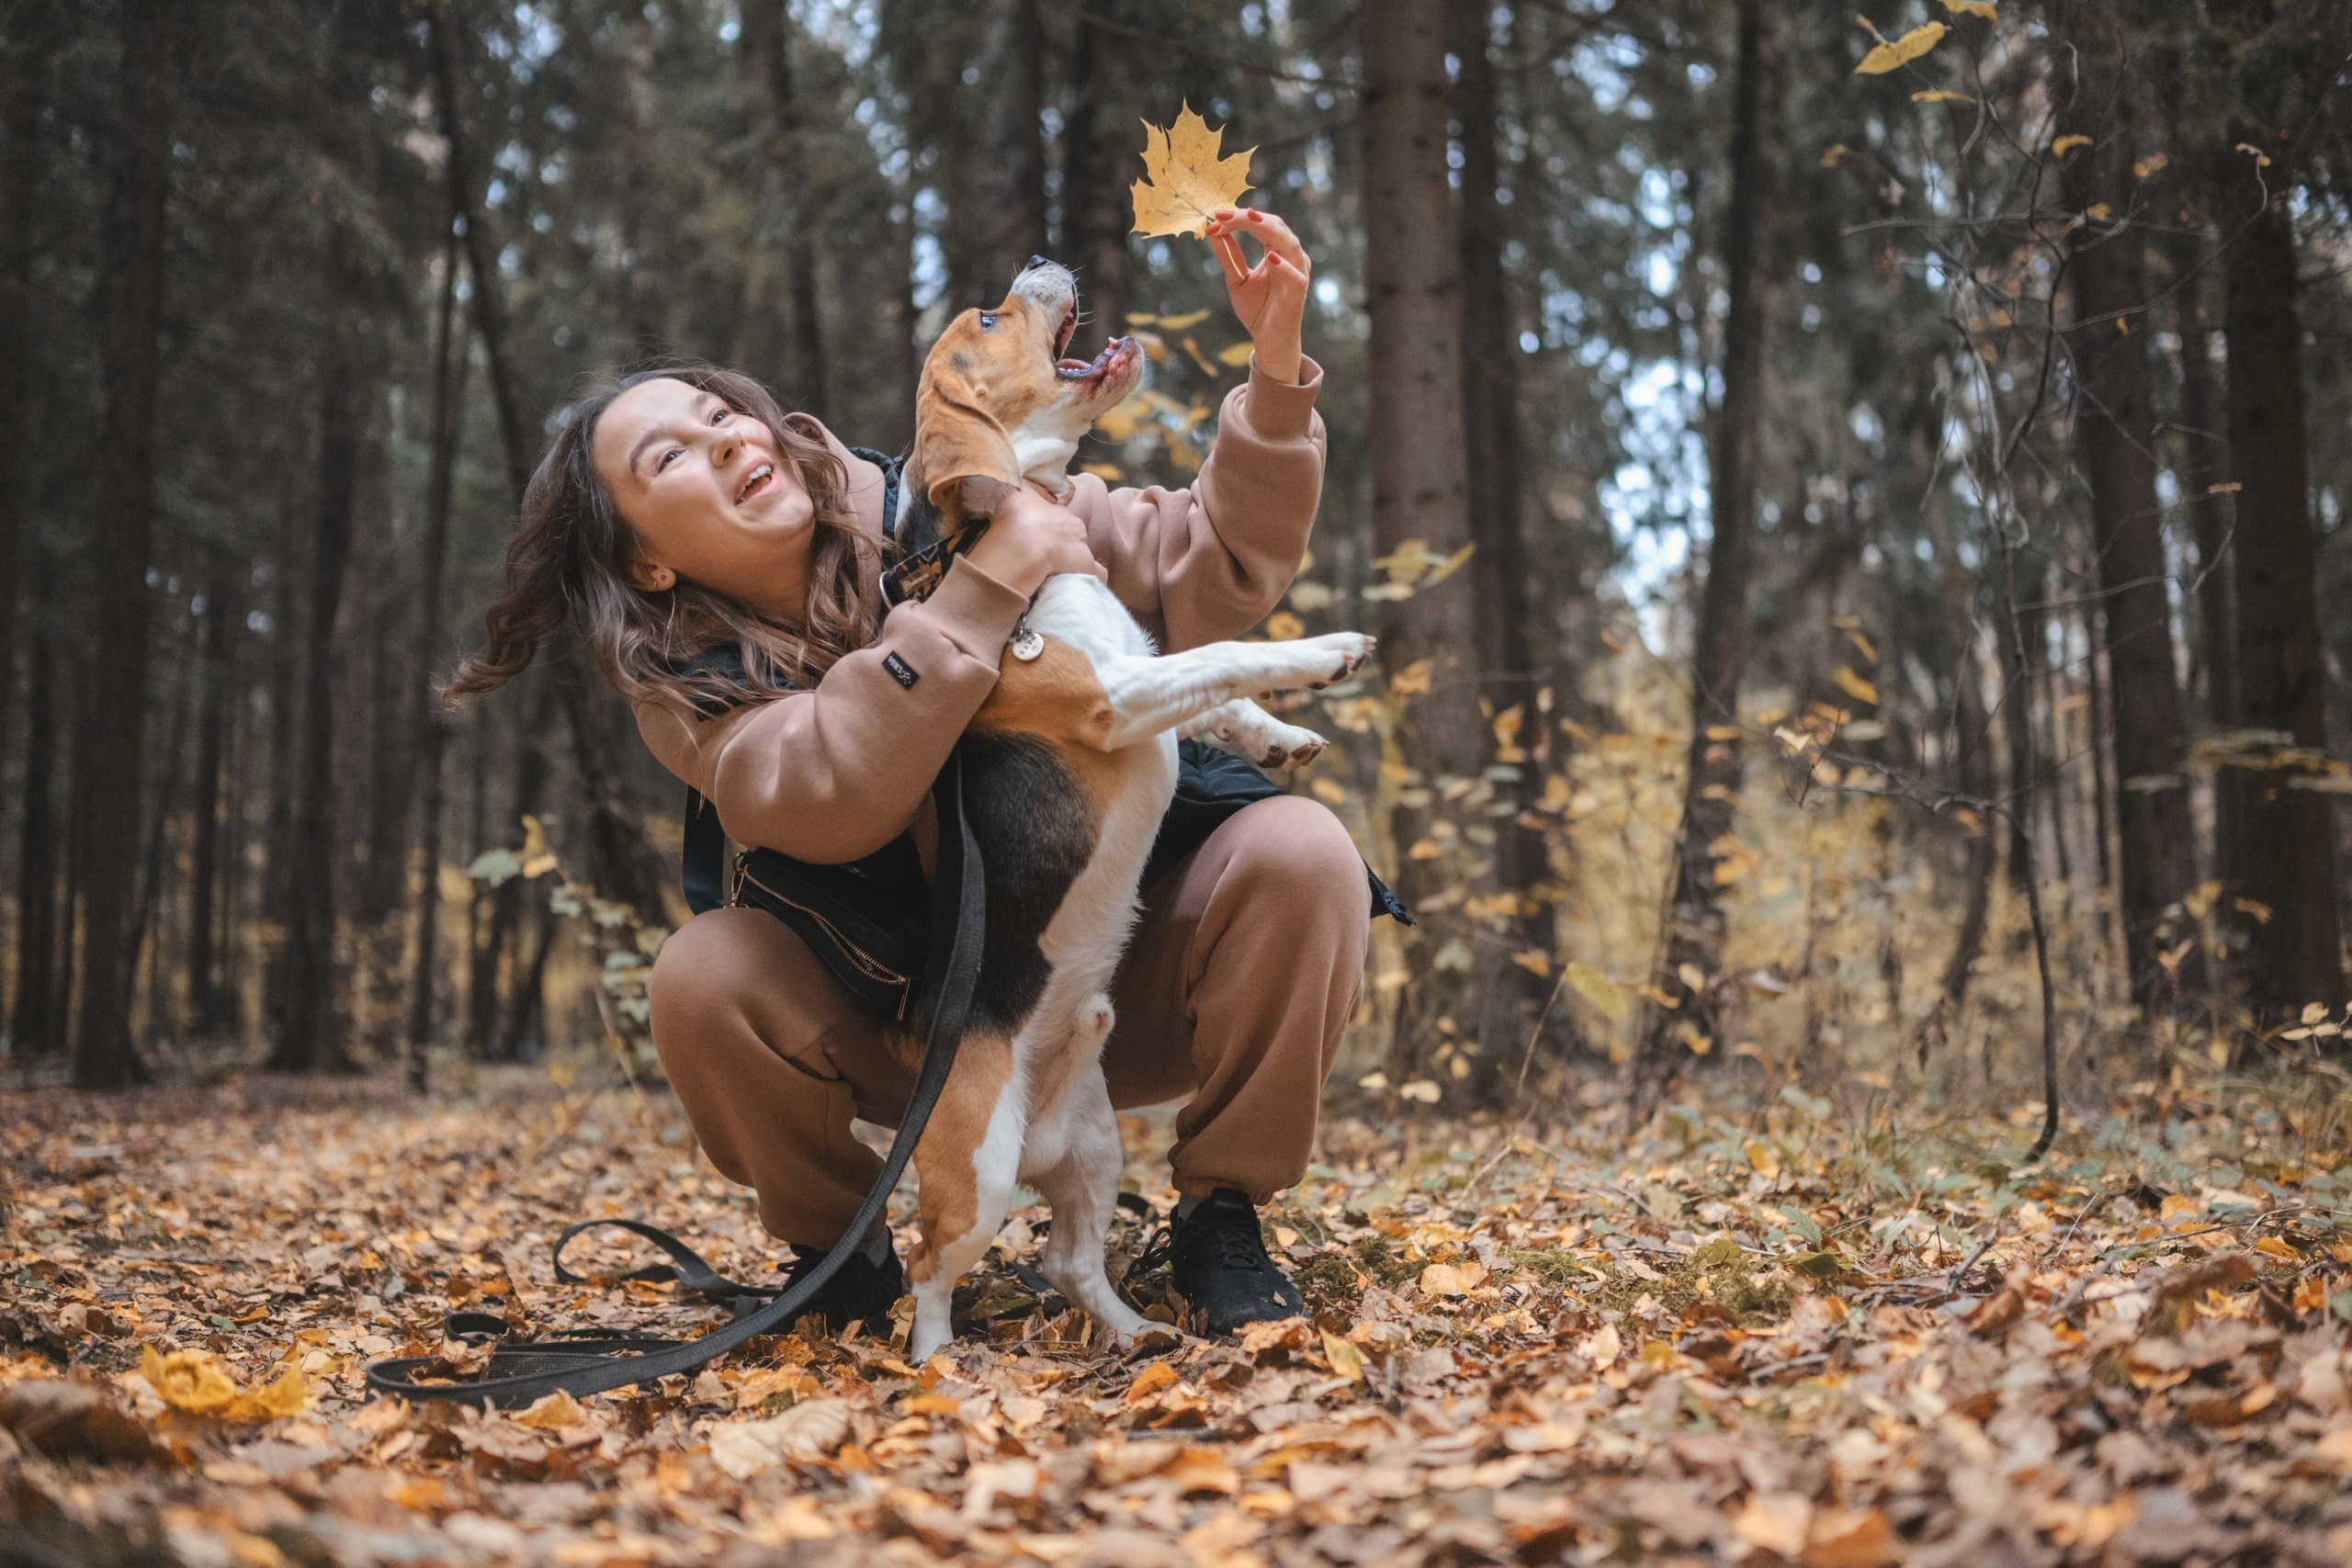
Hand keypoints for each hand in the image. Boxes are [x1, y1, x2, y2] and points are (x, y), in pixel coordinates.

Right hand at [963, 488, 1104, 596]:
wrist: (1023, 544)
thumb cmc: (1015, 517)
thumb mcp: (1015, 490)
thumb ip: (1023, 485)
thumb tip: (1026, 484)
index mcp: (1059, 512)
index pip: (1059, 520)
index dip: (1048, 530)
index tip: (1037, 539)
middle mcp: (1075, 528)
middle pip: (1072, 537)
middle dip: (1062, 546)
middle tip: (1043, 559)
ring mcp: (1082, 550)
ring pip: (1082, 555)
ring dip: (1072, 564)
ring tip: (1054, 575)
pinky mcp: (1088, 569)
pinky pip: (1097, 575)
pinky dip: (1092, 580)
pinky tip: (1078, 585)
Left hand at [1204, 207, 1309, 384]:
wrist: (1268, 341)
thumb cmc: (1257, 309)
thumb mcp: (1236, 279)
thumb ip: (1228, 255)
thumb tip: (1213, 231)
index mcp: (1277, 249)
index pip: (1261, 224)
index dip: (1239, 217)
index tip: (1215, 216)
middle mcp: (1291, 256)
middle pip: (1274, 226)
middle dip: (1248, 217)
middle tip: (1222, 214)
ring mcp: (1298, 272)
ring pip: (1289, 243)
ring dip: (1267, 229)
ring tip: (1247, 220)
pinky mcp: (1299, 292)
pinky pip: (1295, 275)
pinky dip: (1283, 265)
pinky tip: (1269, 257)